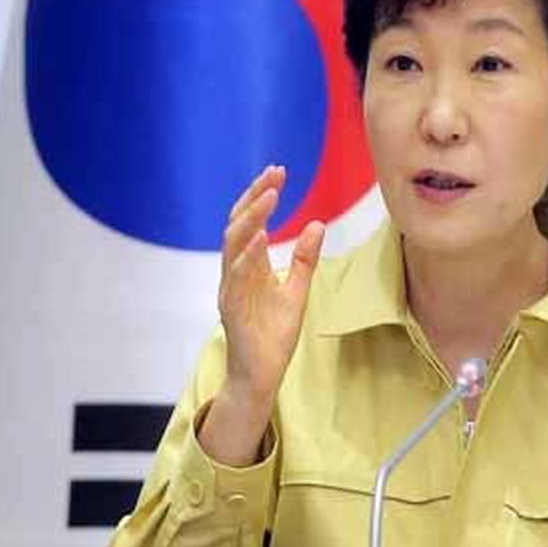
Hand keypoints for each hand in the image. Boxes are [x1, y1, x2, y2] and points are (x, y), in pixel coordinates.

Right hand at [217, 164, 324, 404]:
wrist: (260, 374)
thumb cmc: (273, 335)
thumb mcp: (296, 291)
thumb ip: (303, 259)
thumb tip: (316, 224)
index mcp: (249, 266)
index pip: (251, 221)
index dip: (261, 196)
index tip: (278, 172)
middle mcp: (235, 272)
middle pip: (238, 224)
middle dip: (255, 198)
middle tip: (274, 175)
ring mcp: (231, 288)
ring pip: (233, 245)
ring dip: (251, 218)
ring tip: (270, 197)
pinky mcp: (232, 307)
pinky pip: (237, 276)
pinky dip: (248, 255)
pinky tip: (262, 237)